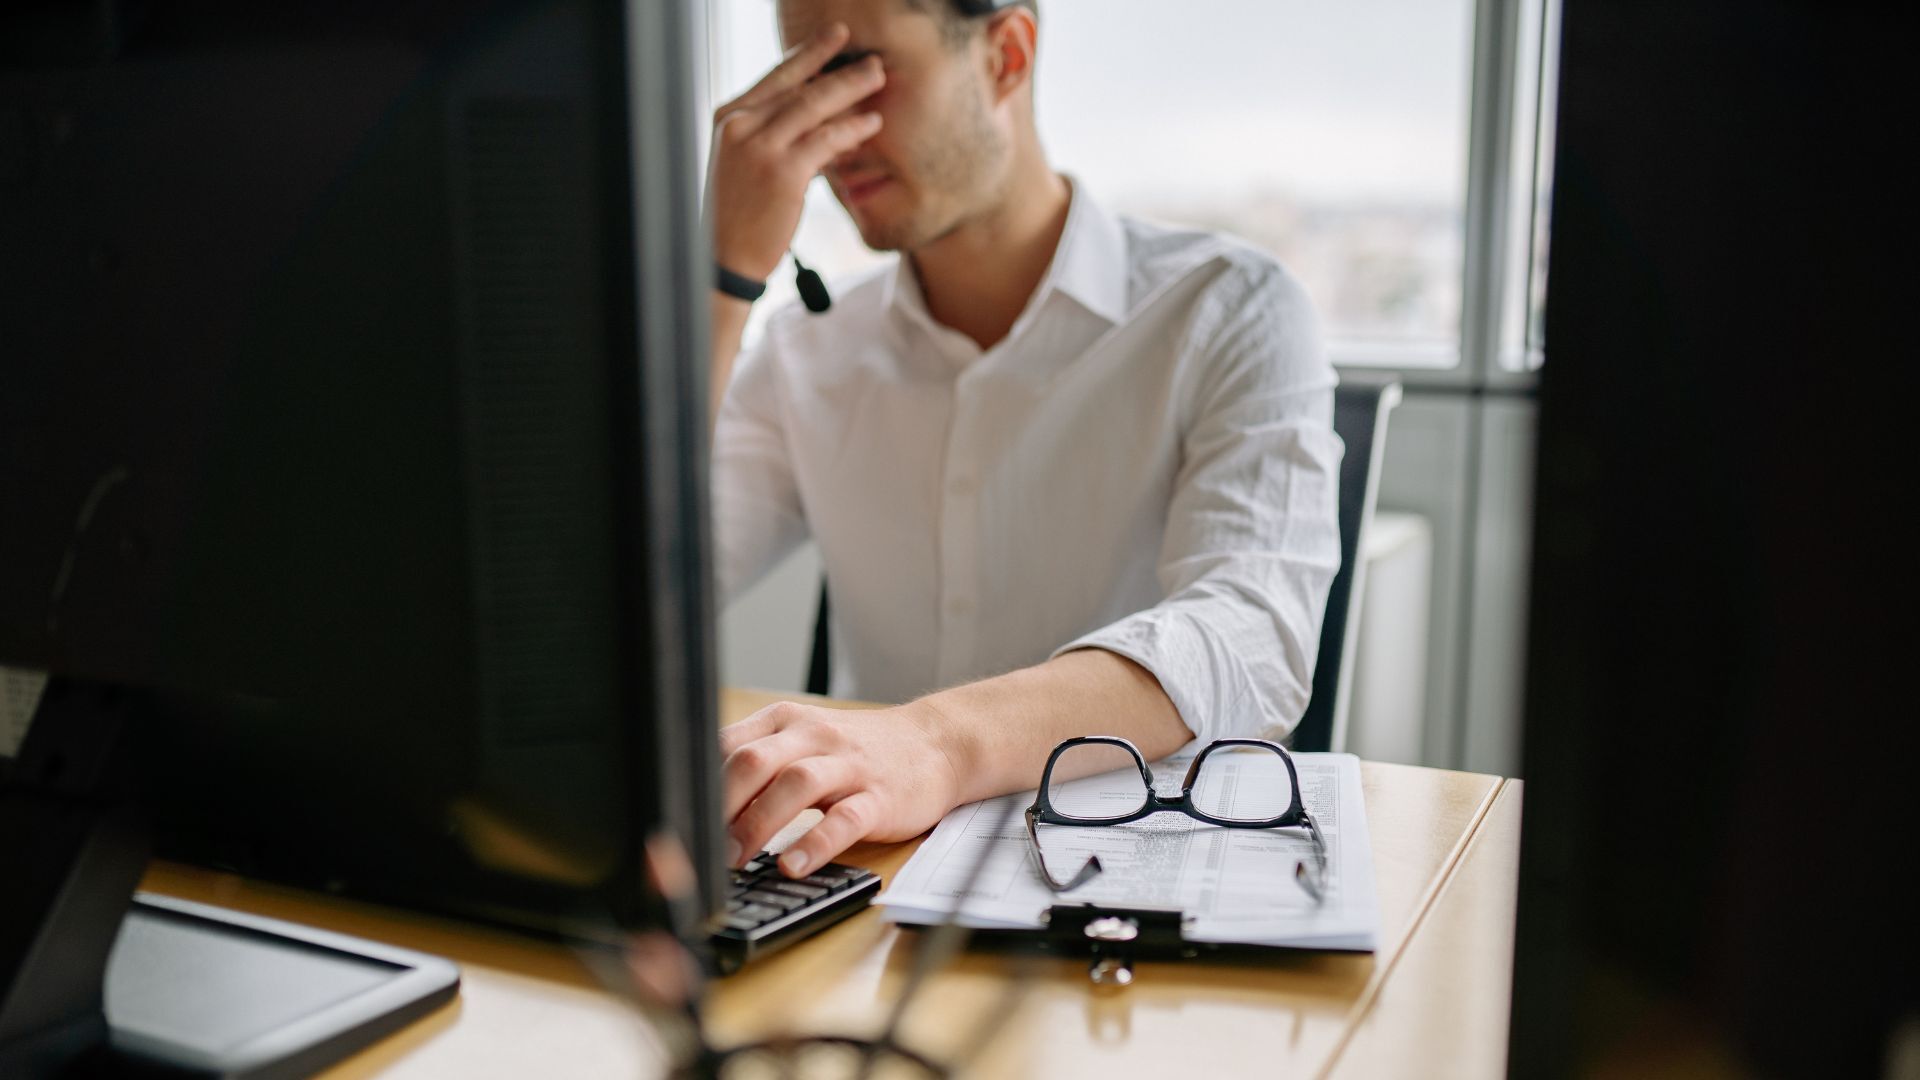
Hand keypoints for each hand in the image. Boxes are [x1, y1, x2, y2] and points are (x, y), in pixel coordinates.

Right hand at [707, 22, 885, 281]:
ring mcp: (760, 147)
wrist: (723, 258)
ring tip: (878, 78)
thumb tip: (825, 122)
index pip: (776, 78)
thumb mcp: (749, 164)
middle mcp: (740, 126)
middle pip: (799, 87)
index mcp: (729, 119)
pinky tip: (871, 123)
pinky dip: (851, 129)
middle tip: (872, 61)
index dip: (810, 55)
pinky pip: (825, 140)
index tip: (837, 37)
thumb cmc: (738, 215)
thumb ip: (779, 138)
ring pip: (814, 106)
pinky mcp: (782, 172)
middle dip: (840, 70)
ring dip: (851, 89)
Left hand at [719, 700, 965, 877]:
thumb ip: (757, 763)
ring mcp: (849, 767)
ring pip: (796, 785)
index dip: (698, 784)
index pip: (728, 746)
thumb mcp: (802, 741)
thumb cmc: (858, 751)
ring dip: (758, 824)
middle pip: (754, 761)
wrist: (936, 744)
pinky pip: (844, 819)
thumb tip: (701, 803)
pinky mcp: (880, 798)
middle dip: (720, 806)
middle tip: (700, 847)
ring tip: (736, 860)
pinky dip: (815, 844)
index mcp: (786, 723)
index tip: (678, 821)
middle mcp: (814, 738)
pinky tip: (793, 866)